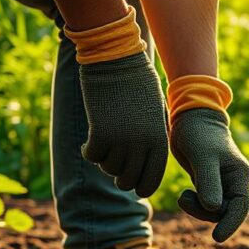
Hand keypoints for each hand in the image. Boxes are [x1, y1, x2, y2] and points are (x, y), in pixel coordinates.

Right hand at [78, 53, 168, 196]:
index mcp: (159, 141)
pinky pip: (92, 156)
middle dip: (119, 176)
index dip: (141, 187)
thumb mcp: (156, 115)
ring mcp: (120, 140)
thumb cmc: (140, 86)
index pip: (151, 180)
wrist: (118, 61)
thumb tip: (147, 167)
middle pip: (127, 180)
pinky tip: (91, 141)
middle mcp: (141, 145)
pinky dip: (89, 151)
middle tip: (115, 164)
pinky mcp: (99, 132)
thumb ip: (154, 141)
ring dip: (105, 160)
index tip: (134, 186)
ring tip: (106, 145)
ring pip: (108, 168)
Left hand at [169, 108, 248, 241]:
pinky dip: (194, 205)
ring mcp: (222, 184)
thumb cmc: (198, 134)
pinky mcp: (208, 184)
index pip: (241, 207)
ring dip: (197, 209)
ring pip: (214, 211)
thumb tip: (214, 209)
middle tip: (185, 200)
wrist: (189, 118)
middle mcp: (234, 182)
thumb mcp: (203, 157)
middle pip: (226, 212)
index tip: (217, 238)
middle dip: (206, 213)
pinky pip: (205, 204)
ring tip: (182, 197)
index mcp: (240, 176)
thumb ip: (209, 183)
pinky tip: (184, 194)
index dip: (231, 224)